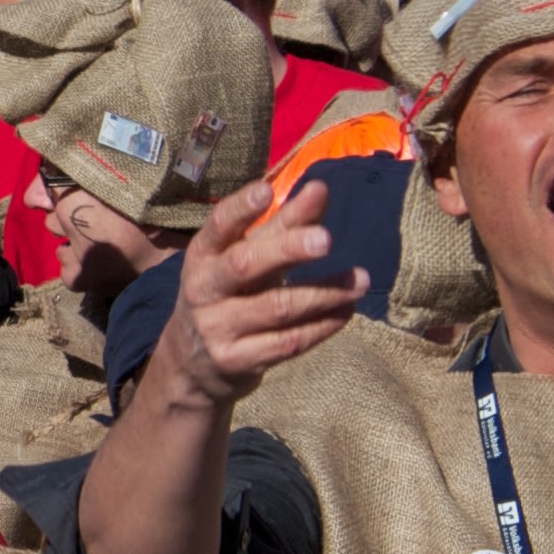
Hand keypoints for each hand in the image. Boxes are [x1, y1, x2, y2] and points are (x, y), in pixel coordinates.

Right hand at [159, 174, 361, 411]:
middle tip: (326, 239)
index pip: (218, 226)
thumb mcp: (246, 257)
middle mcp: (203, 290)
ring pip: (276, 307)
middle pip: (245, 265)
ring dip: (324, 293)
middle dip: (287, 249)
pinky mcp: (236, 361)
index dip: (240, 209)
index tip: (266, 192)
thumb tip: (320, 188)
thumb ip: (283, 224)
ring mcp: (216, 329)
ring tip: (360, 279)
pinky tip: (345, 310)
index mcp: (202, 256)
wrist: (193, 365)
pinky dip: (321, 326)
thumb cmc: (228, 294)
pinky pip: (287, 342)